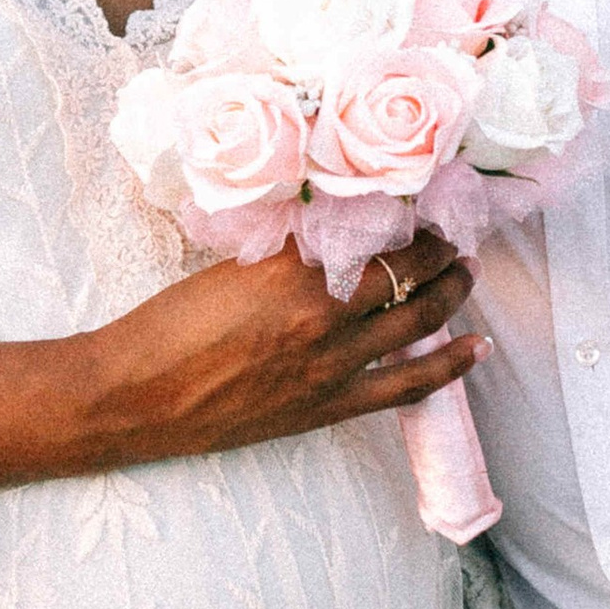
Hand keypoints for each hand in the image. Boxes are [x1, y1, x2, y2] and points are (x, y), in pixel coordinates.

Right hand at [43, 229, 481, 483]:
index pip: (371, 235)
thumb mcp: (229, 269)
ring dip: (451, 296)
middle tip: (452, 234)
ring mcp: (331, 367)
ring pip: (417, 324)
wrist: (135, 397)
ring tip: (467, 274)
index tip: (421, 202)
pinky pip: (406, 386)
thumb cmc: (166, 327)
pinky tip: (474, 350)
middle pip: (405, 275)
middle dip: (438, 251)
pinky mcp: (328, 407)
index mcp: (293, 273)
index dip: (405, 218)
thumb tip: (331, 237)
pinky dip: (447, 367)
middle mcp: (322, 317)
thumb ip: (287, 256)